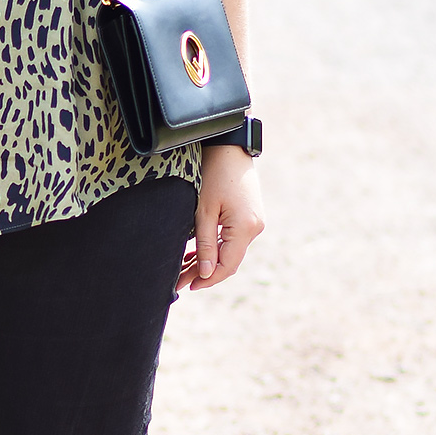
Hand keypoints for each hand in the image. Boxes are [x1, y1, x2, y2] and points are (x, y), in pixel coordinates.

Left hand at [180, 149, 263, 291]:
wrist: (230, 147)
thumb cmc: (214, 174)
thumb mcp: (204, 211)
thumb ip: (206, 244)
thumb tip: (207, 273)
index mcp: (245, 228)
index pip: (227, 266)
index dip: (208, 279)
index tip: (189, 286)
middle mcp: (255, 228)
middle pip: (229, 261)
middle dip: (205, 272)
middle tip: (181, 281)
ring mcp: (254, 222)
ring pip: (230, 251)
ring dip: (208, 260)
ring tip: (184, 268)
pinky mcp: (249, 216)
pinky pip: (233, 239)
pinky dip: (216, 247)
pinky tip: (197, 252)